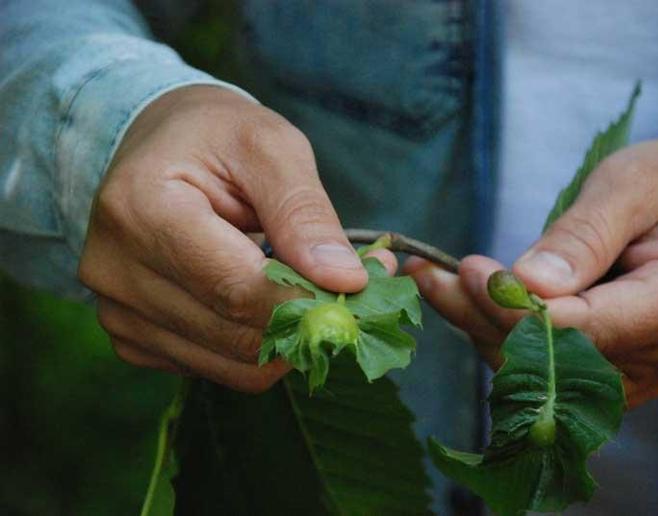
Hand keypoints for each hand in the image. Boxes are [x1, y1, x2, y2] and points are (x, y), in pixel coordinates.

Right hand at [79, 86, 394, 391]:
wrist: (159, 147)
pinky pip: (215, 368)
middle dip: (305, 319)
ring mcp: (118, 313)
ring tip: (310, 289)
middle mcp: (113, 272)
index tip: (360, 287)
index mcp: (141, 210)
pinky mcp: (134, 339)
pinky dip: (256, 346)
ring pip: (230, 364)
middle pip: (234, 332)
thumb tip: (345, 280)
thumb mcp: (269, 147)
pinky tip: (264, 302)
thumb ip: (305, 213)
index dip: (304, 298)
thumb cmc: (216, 136)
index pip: (234, 286)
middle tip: (351, 287)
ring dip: (285, 339)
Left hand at [407, 138, 657, 407]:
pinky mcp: (626, 374)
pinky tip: (473, 304)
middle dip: (488, 318)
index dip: (522, 310)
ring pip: (551, 375)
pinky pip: (557, 373)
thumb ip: (582, 236)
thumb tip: (528, 284)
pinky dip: (509, 340)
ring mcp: (654, 371)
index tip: (471, 274)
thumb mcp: (628, 186)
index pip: (595, 326)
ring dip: (487, 331)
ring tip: (441, 283)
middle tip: (432, 276)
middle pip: (565, 358)